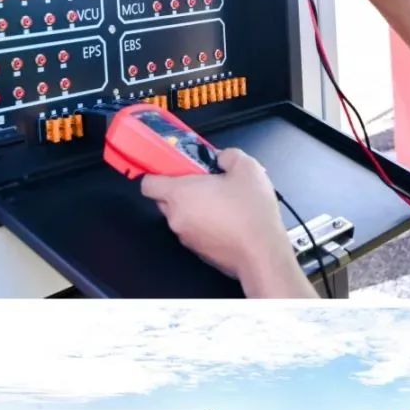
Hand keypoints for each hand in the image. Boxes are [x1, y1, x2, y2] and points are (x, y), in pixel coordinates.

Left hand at [140, 148, 316, 296]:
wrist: (262, 254)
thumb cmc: (250, 213)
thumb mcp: (246, 168)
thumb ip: (228, 156)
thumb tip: (222, 158)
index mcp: (180, 194)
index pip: (148, 184)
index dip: (158, 173)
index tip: (174, 168)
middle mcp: (176, 217)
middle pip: (164, 199)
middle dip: (181, 189)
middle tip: (205, 182)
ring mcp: (186, 237)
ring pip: (181, 216)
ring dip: (195, 207)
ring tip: (222, 202)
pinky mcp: (198, 251)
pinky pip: (194, 231)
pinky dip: (204, 224)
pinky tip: (227, 220)